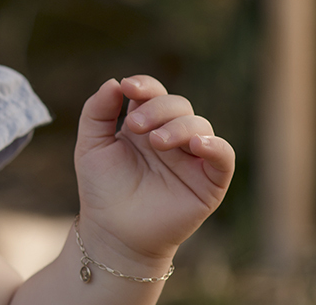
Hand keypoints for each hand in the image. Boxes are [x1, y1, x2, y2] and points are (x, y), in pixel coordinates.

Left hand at [73, 76, 234, 273]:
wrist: (112, 232)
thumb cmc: (102, 189)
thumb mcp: (91, 145)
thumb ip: (97, 111)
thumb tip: (113, 82)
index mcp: (144, 124)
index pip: (154, 93)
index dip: (145, 85)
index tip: (127, 88)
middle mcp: (171, 137)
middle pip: (178, 105)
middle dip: (157, 108)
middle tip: (134, 126)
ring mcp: (191, 158)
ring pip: (200, 125)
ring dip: (179, 126)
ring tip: (156, 142)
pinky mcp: (209, 182)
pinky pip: (224, 157)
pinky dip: (215, 146)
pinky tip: (197, 144)